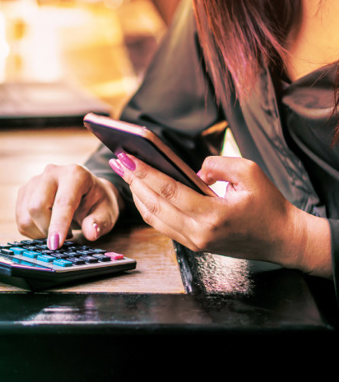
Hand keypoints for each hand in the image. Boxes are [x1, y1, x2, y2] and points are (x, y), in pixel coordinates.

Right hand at [16, 164, 121, 249]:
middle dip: (48, 229)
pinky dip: (33, 231)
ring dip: (40, 232)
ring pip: (25, 215)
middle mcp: (52, 173)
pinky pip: (20, 219)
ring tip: (59, 230)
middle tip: (66, 237)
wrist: (87, 191)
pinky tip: (48, 227)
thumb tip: (91, 232)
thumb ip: (99, 222)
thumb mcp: (107, 212)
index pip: (63, 202)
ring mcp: (34, 181)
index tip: (55, 245)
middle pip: (37, 206)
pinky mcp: (24, 192)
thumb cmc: (97, 202)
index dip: (58, 225)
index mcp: (75, 174)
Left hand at [109, 153, 331, 275]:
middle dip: (134, 181)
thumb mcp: (250, 173)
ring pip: (154, 218)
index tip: (128, 157)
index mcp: (213, 215)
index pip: (169, 191)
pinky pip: (163, 225)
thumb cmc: (269, 205)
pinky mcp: (193, 244)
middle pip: (155, 205)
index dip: (146, 173)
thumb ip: (218, 165)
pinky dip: (149, 208)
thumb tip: (193, 170)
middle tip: (118, 161)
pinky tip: (142, 192)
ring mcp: (194, 241)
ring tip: (126, 173)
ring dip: (137, 195)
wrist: (281, 238)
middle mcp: (199, 233)